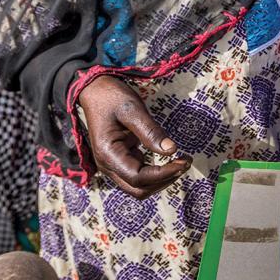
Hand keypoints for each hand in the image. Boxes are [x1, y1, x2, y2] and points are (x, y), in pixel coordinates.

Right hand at [77, 76, 190, 197]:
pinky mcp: (119, 160)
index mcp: (108, 154)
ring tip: (180, 162)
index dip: (163, 174)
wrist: (94, 90)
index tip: (183, 162)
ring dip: (161, 180)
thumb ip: (151, 131)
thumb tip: (172, 150)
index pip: (138, 178)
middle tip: (185, 163)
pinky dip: (155, 173)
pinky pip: (138, 176)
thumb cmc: (112, 97)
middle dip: (164, 180)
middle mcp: (107, 165)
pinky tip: (170, 160)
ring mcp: (112, 165)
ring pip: (138, 186)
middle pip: (138, 189)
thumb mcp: (133, 109)